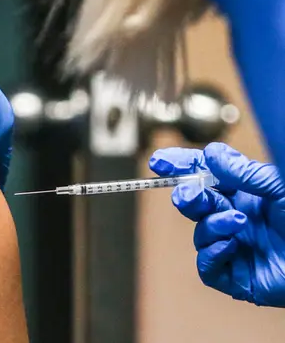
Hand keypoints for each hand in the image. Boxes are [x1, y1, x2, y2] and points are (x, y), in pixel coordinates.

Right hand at [150, 143, 284, 306]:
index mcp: (247, 195)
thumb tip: (211, 155)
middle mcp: (238, 219)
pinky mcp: (237, 278)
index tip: (160, 162)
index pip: (205, 176)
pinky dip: (212, 255)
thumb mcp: (280, 187)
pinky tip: (231, 246)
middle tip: (188, 193)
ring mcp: (236, 248)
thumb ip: (244, 172)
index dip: (181, 167)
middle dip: (187, 196)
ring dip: (212, 225)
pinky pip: (207, 268)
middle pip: (196, 204)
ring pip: (201, 234)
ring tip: (238, 222)